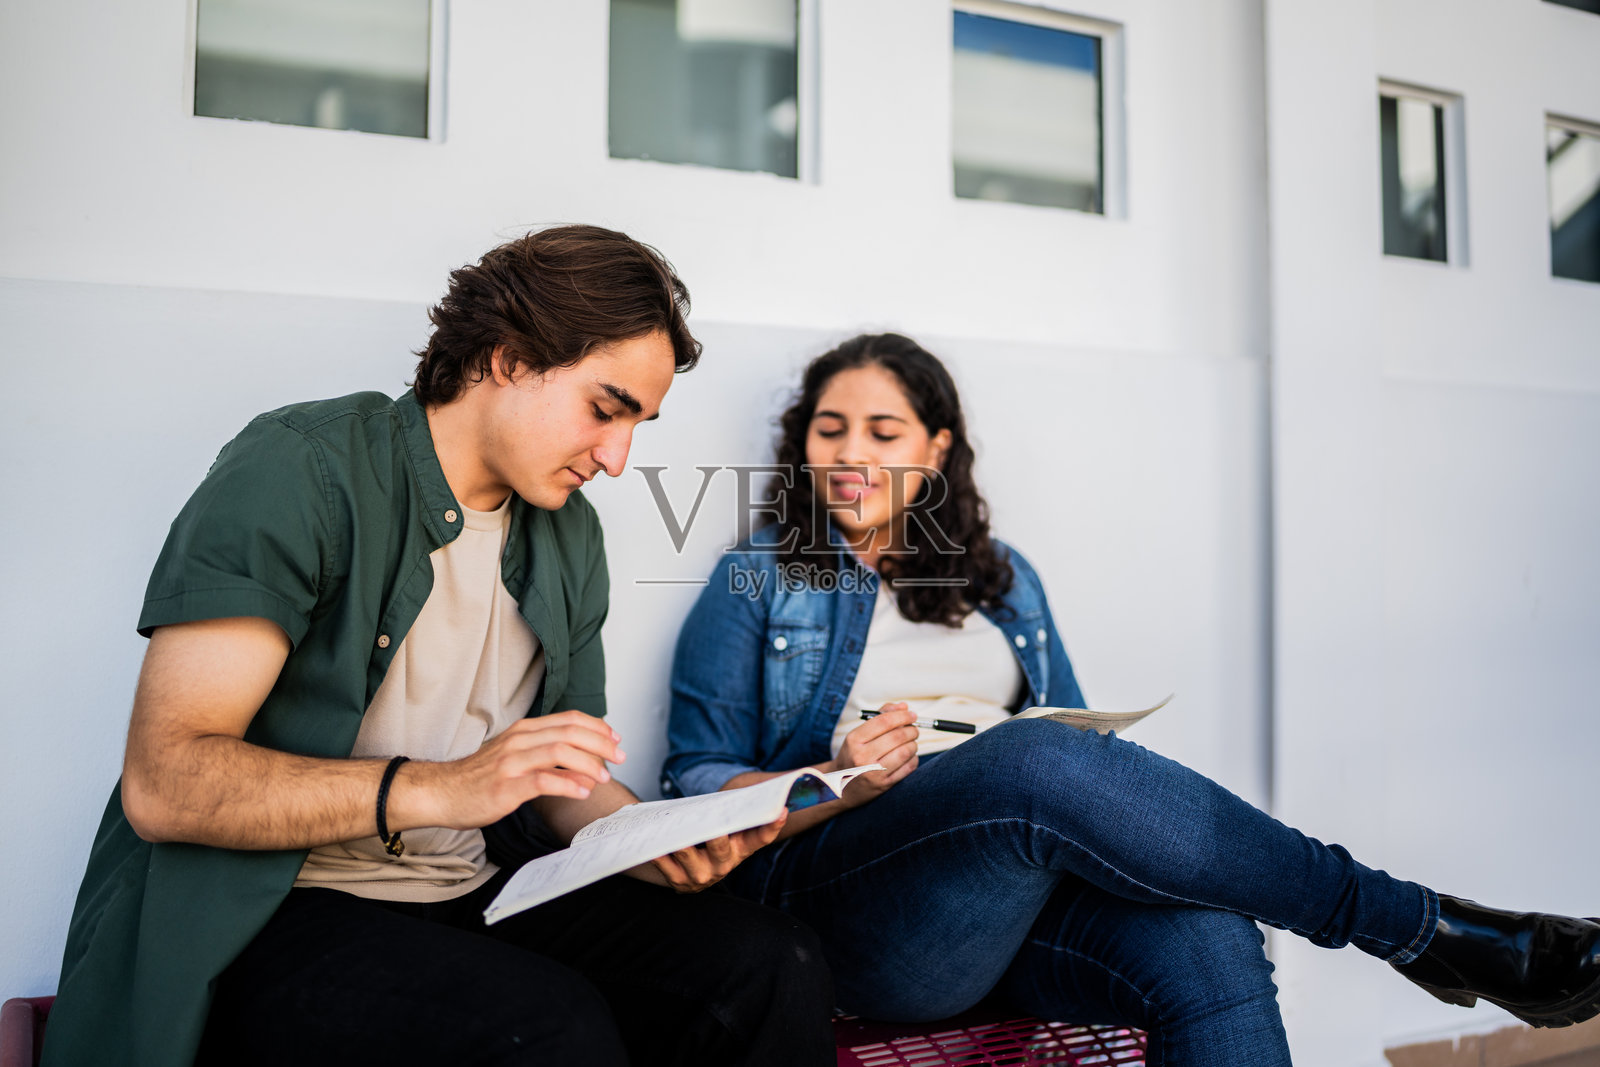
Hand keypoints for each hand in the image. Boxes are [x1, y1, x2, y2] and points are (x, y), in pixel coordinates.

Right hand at [395, 711, 623, 831]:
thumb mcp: (513, 755)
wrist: (441, 792)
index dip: (597, 727)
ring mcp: (512, 762)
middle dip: (601, 744)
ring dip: (589, 764)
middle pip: (570, 732)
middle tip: (619, 757)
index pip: (569, 719)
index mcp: (523, 730)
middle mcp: (519, 740)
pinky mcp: (507, 786)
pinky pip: (545, 780)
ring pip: (560, 752)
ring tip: (604, 777)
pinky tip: (582, 791)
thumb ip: (544, 753)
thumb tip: (583, 761)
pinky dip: (569, 785)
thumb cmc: (479, 777)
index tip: (615, 739)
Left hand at [649, 810, 787, 891]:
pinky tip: (653, 843)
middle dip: (716, 836)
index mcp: (740, 849)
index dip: (772, 825)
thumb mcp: (727, 834)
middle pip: (720, 847)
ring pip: (688, 855)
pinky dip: (659, 854)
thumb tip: (750, 789)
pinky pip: (666, 865)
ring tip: (672, 828)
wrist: (688, 876)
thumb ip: (732, 815)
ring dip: (680, 842)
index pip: (761, 838)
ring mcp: (701, 875)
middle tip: (714, 827)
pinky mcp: (679, 882)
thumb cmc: (710, 843)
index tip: (781, 809)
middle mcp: (724, 865)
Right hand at [834, 703, 918, 806]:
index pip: (884, 721)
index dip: (902, 716)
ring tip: (911, 743)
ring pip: (905, 751)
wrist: (841, 786)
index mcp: (854, 740)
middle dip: (911, 730)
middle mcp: (862, 756)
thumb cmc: (853, 755)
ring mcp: (873, 772)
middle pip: (897, 736)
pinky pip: (908, 767)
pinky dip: (913, 758)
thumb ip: (880, 717)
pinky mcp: (884, 785)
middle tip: (914, 729)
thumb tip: (903, 707)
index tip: (911, 714)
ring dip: (913, 744)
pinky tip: (908, 756)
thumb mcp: (859, 734)